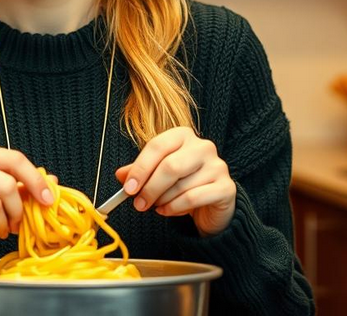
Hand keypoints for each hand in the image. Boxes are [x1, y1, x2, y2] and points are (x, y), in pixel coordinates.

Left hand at [115, 127, 235, 235]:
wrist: (211, 204)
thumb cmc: (182, 184)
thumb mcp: (157, 175)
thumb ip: (140, 172)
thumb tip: (120, 174)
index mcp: (183, 136)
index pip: (157, 146)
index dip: (140, 168)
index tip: (128, 188)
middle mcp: (203, 147)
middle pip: (170, 165)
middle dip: (150, 188)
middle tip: (138, 203)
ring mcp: (218, 166)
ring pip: (181, 185)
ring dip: (162, 200)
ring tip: (156, 206)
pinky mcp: (226, 187)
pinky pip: (193, 198)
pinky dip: (174, 208)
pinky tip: (166, 211)